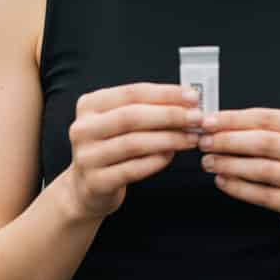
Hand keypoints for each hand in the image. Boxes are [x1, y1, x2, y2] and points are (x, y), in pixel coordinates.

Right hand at [67, 83, 200, 221]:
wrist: (86, 187)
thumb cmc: (111, 147)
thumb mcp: (119, 122)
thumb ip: (147, 108)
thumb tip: (187, 101)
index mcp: (89, 105)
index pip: (132, 93)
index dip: (165, 93)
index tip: (192, 97)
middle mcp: (83, 128)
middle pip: (132, 116)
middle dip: (170, 115)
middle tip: (196, 118)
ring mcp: (87, 156)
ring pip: (134, 143)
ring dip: (168, 139)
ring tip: (191, 138)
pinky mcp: (96, 182)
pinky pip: (132, 169)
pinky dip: (156, 161)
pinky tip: (171, 156)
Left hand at [198, 108, 279, 237]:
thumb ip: (259, 129)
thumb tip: (216, 123)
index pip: (266, 118)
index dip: (233, 119)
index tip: (208, 121)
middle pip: (264, 142)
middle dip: (228, 141)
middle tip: (204, 142)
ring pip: (262, 169)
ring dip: (230, 164)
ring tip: (209, 162)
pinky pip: (263, 195)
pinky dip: (238, 187)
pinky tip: (222, 180)